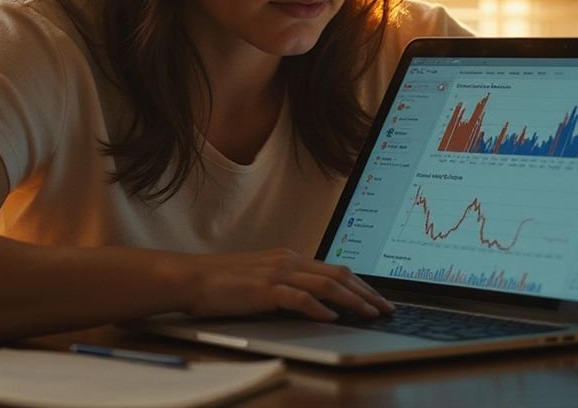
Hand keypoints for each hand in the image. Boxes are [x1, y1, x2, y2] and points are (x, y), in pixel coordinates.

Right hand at [179, 248, 394, 320]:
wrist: (190, 278)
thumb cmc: (223, 283)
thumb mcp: (262, 279)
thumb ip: (288, 285)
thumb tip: (317, 302)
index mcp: (289, 258)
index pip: (335, 269)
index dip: (362, 285)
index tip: (379, 300)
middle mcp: (287, 260)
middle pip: (338, 274)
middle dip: (367, 293)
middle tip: (387, 309)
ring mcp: (275, 273)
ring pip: (325, 284)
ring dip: (352, 300)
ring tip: (370, 313)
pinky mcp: (263, 289)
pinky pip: (298, 297)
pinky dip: (318, 308)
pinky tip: (331, 318)